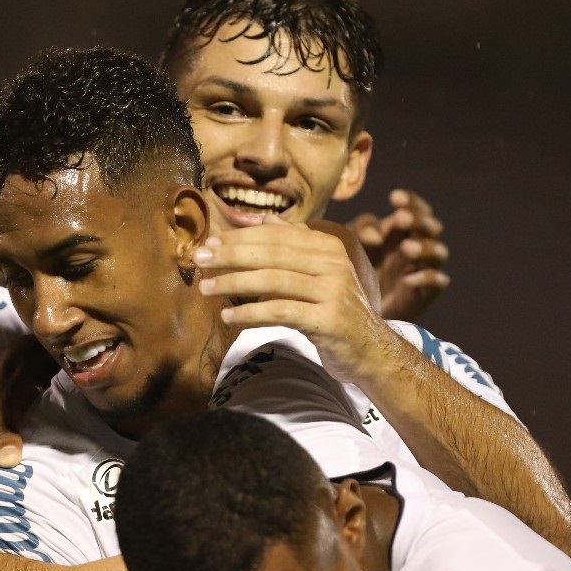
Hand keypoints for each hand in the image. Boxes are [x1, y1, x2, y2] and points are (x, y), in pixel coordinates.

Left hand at [193, 215, 393, 384]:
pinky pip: (281, 311)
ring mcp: (333, 291)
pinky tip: (229, 315)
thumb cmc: (335, 310)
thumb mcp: (318, 273)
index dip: (240, 238)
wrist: (371, 350)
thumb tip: (264, 219)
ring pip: (274, 281)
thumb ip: (294, 246)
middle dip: (231, 255)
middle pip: (272, 254)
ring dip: (234, 283)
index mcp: (327, 247)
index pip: (276, 237)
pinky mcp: (329, 320)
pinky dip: (251, 312)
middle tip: (199, 260)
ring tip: (206, 289)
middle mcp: (332, 264)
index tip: (209, 243)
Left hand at [346, 188, 449, 321]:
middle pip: (432, 227)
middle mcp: (414, 248)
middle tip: (401, 218)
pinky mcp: (423, 294)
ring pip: (439, 252)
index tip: (394, 197)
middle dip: (419, 220)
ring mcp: (420, 270)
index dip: (410, 201)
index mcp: (398, 232)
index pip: (416, 210)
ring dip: (426, 247)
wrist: (349, 314)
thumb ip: (359, 232)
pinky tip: (407, 280)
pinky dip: (427, 278)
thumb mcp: (348, 247)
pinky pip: (438, 282)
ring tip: (406, 248)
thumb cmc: (349, 273)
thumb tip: (378, 236)